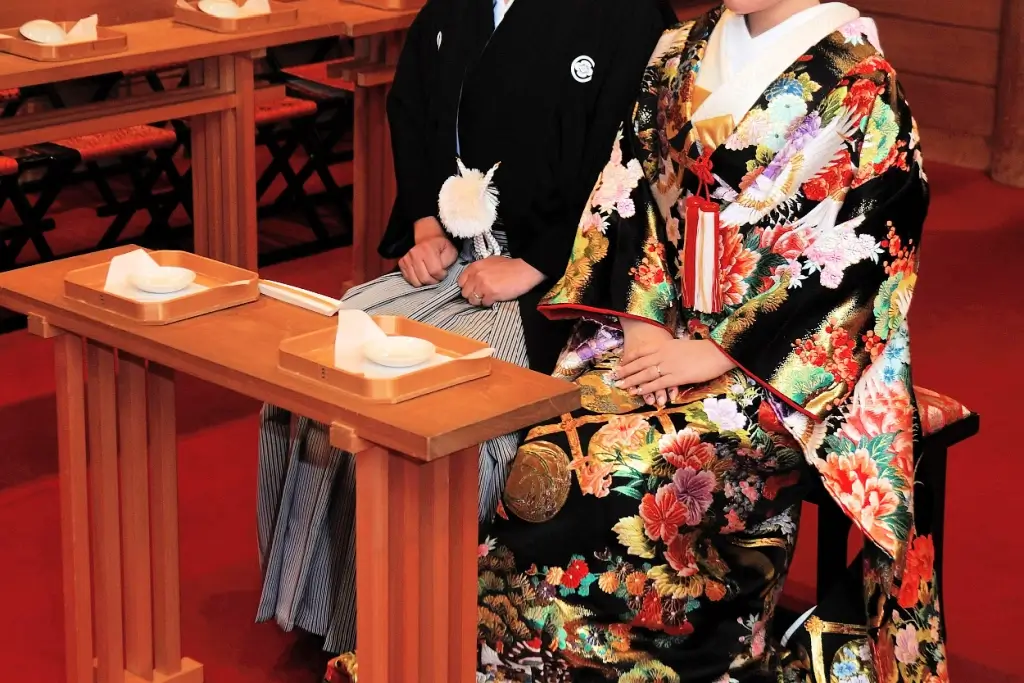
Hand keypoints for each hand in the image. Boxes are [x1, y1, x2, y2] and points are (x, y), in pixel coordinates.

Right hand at [399, 218, 457, 286]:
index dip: (442, 275)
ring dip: (425, 282)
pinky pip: (409, 280)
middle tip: (437, 275)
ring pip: (416, 281)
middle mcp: (414, 253)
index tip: (444, 272)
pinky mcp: (402, 263)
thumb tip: (441, 272)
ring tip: (430, 275)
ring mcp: (406, 258)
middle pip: (424, 278)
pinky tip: (422, 274)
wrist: (429, 240)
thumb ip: (447, 261)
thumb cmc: (441, 247)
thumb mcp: (450, 251)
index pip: (435, 271)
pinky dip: (417, 280)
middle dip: (433, 280)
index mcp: (427, 248)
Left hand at [457, 257, 544, 306]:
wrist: (524, 270)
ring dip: (480, 300)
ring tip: (488, 297)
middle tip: (481, 294)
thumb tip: (472, 280)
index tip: (473, 288)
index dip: (467, 286)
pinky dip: (489, 302)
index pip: (461, 282)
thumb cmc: (509, 266)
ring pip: (473, 300)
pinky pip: (484, 304)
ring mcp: (482, 286)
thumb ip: (478, 270)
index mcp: (475, 267)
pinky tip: (496, 298)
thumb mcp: (490, 262)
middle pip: (465, 293)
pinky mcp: (491, 295)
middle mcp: (476, 276)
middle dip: (472, 295)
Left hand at [615, 335, 736, 405]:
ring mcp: (669, 366)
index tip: (620, 363)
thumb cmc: (704, 349)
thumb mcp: (682, 345)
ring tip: (622, 386)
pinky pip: (658, 383)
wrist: (718, 351)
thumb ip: (672, 350)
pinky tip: (639, 392)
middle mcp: (664, 354)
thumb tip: (666, 355)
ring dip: (632, 381)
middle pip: (640, 363)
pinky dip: (647, 388)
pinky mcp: (677, 376)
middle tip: (615, 377)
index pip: (642, 351)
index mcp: (665, 345)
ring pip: (645, 374)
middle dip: (626, 371)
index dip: (630, 358)